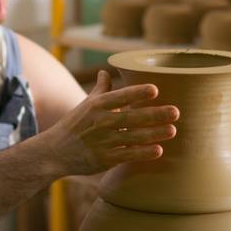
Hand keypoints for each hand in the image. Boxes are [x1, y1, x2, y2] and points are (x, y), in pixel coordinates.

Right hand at [45, 70, 178, 175]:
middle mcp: (100, 122)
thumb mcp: (85, 105)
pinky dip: (142, 153)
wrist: (54, 152)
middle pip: (131, 117)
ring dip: (154, 133)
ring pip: (132, 136)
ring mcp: (102, 141)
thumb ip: (100, 89)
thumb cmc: (73, 125)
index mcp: (96, 106)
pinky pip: (127, 155)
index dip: (137, 93)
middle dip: (154, 114)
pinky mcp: (104, 159)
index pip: (120, 97)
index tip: (155, 90)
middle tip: (176, 111)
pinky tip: (158, 150)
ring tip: (173, 130)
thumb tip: (105, 71)